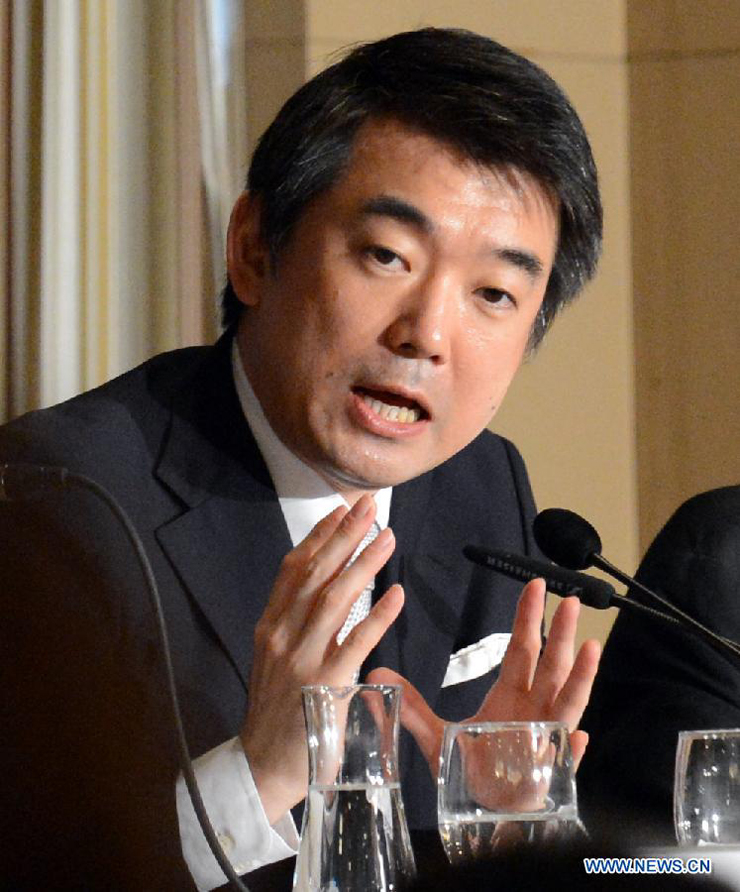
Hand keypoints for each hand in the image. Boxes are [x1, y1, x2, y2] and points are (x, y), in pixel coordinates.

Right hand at [240, 494, 403, 822]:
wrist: (261, 766)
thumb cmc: (276, 710)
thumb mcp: (275, 658)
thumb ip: (295, 625)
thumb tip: (323, 590)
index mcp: (269, 625)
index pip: (293, 570)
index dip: (318, 537)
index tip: (340, 511)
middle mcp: (282, 635)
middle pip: (315, 574)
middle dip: (343, 537)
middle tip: (368, 507)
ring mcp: (302, 659)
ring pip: (334, 599)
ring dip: (363, 565)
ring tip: (387, 538)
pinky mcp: (325, 685)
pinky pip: (356, 642)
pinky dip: (377, 616)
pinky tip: (396, 594)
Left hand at [367, 578, 599, 776]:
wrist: (486, 818)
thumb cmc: (472, 773)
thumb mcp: (436, 735)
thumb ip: (410, 705)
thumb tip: (375, 676)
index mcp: (512, 696)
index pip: (524, 650)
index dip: (529, 619)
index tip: (535, 587)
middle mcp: (534, 711)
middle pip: (552, 666)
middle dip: (562, 634)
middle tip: (571, 601)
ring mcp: (545, 740)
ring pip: (568, 703)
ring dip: (581, 678)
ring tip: (591, 648)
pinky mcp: (546, 776)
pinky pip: (562, 761)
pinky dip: (570, 751)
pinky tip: (577, 737)